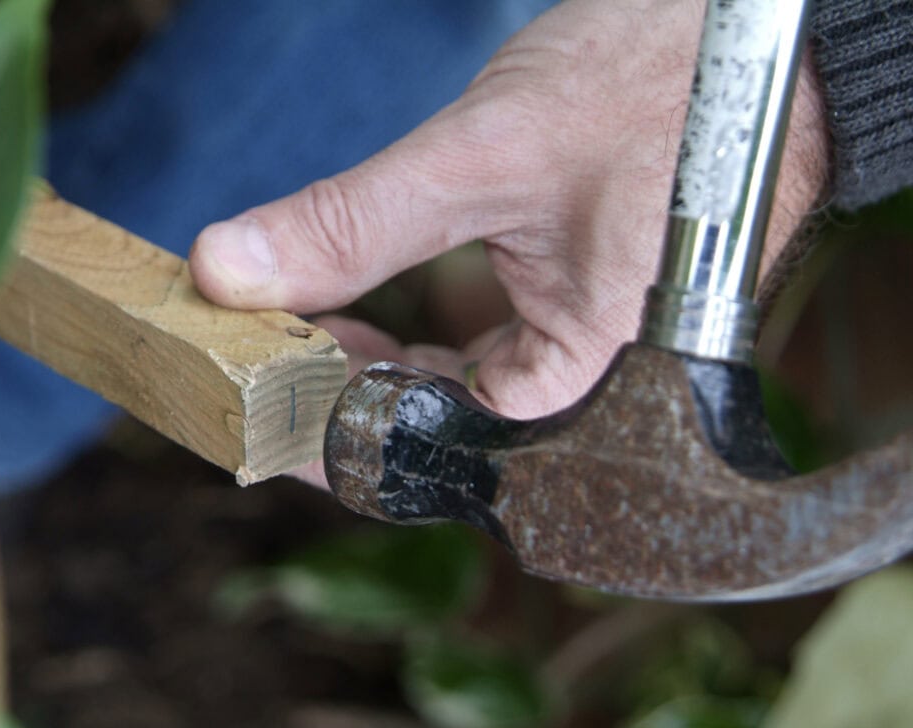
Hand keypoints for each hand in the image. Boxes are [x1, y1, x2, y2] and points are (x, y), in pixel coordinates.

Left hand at [189, 0, 827, 480]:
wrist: (751, 32)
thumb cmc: (658, 86)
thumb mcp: (480, 158)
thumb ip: (351, 224)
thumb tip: (226, 268)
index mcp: (594, 373)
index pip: (436, 438)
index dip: (336, 430)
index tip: (259, 404)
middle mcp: (594, 377)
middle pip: (440, 418)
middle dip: (346, 390)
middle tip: (260, 357)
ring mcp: (585, 340)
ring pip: (454, 381)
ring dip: (372, 355)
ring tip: (291, 327)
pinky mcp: (577, 303)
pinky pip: (483, 342)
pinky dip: (418, 326)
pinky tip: (355, 310)